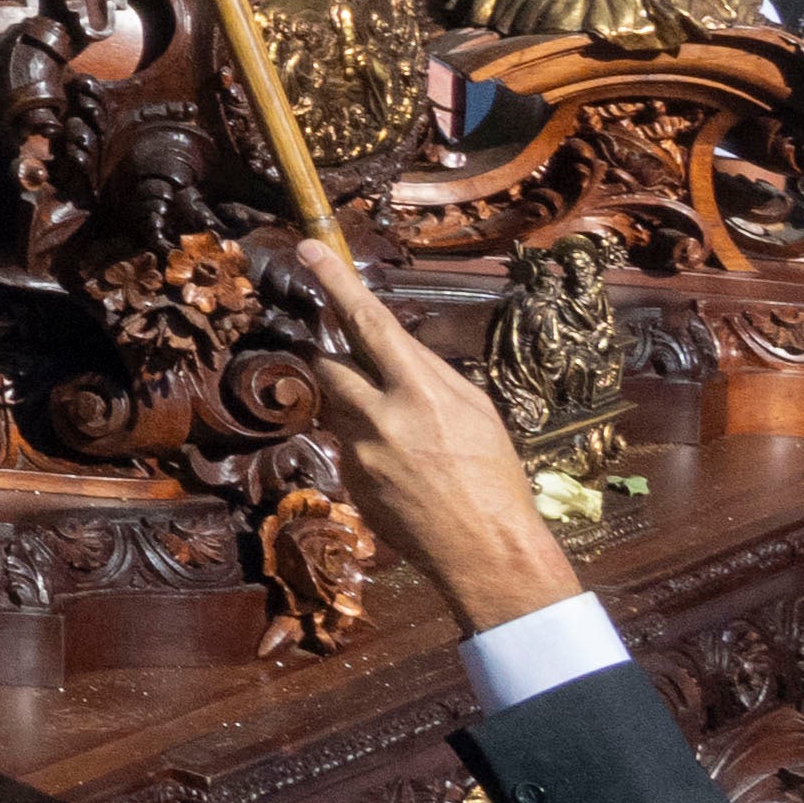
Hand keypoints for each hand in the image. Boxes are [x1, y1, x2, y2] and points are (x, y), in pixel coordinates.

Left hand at [285, 239, 589, 628]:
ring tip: (404, 434)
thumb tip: (395, 348)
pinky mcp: (347, 481)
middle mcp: (380, 418)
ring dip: (357, 406)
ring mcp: (356, 452)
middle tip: (359, 364)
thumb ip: (429, 374)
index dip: (336, 283)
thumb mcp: (476, 411)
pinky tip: (402, 468)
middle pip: (328, 364)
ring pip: (335, 406)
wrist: (486, 552)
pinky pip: (344, 445)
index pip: (369, 323)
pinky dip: (366, 445)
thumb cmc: (494, 476)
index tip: (308, 250)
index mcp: (421, 393)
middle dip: (336, 357)